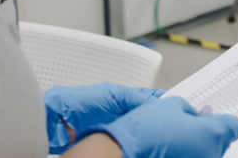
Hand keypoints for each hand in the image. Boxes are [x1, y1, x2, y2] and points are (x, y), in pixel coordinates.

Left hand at [44, 83, 163, 153]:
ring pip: (141, 128)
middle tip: (173, 122)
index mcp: (126, 98)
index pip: (151, 97)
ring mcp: (119, 127)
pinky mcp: (111, 140)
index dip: (164, 100)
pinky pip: (131, 141)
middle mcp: (124, 112)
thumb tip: (157, 102)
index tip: (180, 105)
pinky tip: (146, 143)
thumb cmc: (80, 101)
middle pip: (149, 115)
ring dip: (150, 131)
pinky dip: (139, 141)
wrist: (57, 120)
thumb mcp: (113, 94)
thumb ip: (135, 97)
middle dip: (160, 117)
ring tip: (163, 132)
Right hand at [99, 96, 237, 157]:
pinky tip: (174, 151)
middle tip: (191, 128)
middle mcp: (211, 154)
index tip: (215, 120)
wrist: (120, 153)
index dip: (223, 121)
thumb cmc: (144, 131)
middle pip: (221, 142)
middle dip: (210, 134)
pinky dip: (189, 155)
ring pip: (209, 153)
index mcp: (213, 133)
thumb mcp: (171, 106)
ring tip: (177, 141)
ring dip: (199, 147)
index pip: (234, 127)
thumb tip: (202, 115)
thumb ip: (192, 110)